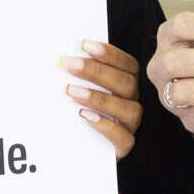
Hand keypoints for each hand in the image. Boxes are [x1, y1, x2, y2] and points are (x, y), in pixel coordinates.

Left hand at [64, 41, 143, 158]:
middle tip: (70, 64)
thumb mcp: (78, 90)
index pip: (128, 65)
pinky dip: (105, 125)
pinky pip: (123, 138)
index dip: (110, 54)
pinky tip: (85, 116)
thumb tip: (62, 57)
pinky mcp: (124, 146)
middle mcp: (131, 103)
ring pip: (129, 109)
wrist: (78, 150)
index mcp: (125, 85)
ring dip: (100, 98)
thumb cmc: (78, 114)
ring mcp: (129, 125)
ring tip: (72, 92)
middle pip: (126, 84)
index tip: (86, 44)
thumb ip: (77, 75)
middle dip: (97, 72)